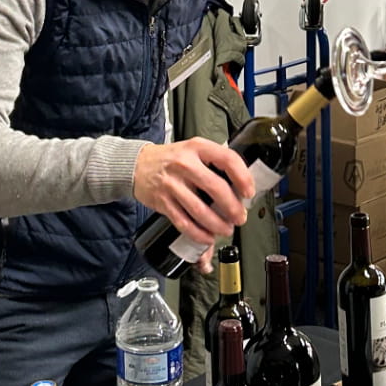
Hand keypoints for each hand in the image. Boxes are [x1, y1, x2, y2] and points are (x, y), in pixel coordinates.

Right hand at [133, 138, 254, 249]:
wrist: (137, 165)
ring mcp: (172, 184)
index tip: (248, 192)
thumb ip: (214, 162)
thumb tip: (240, 187)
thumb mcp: (193, 150)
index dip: (243, 178)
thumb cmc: (171, 159)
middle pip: (216, 189)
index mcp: (197, 148)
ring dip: (218, 225)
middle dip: (233, 208)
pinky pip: (184, 222)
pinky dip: (198, 234)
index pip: (228, 160)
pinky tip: (207, 237)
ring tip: (226, 229)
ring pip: (200, 210)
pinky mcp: (163, 202)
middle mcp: (184, 164)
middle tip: (240, 217)